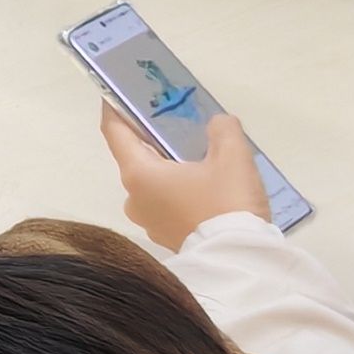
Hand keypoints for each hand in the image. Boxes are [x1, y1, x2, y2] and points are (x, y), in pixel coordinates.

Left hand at [101, 105, 272, 251]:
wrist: (239, 261)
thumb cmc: (227, 204)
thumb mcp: (232, 156)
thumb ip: (222, 129)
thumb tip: (217, 126)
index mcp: (139, 174)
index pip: (115, 132)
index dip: (114, 108)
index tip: (116, 92)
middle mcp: (134, 198)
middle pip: (136, 156)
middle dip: (152, 135)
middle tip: (174, 115)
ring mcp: (148, 221)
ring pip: (154, 180)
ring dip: (170, 163)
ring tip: (198, 148)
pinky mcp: (166, 236)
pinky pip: (166, 200)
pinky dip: (179, 186)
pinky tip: (205, 180)